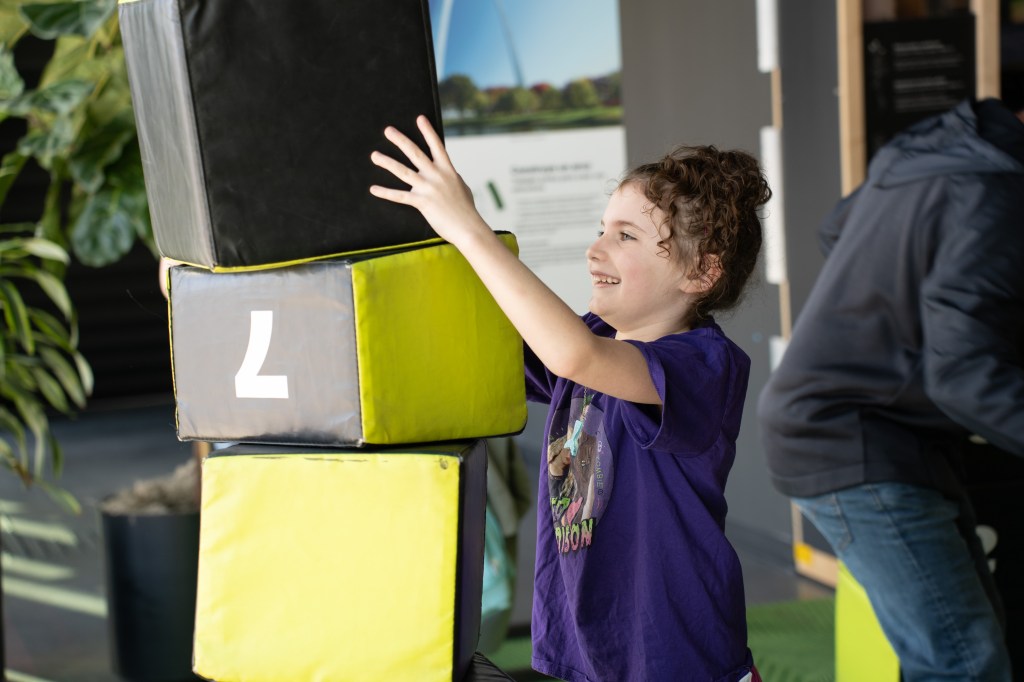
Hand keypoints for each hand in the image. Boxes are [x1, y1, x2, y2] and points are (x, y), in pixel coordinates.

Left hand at [369, 115, 485, 245]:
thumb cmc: (466, 210)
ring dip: (387, 162)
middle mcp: (437, 176)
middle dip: (400, 140)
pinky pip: (400, 196)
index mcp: (448, 170)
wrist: (468, 228)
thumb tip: (448, 171)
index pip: (436, 146)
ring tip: (375, 155)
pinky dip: (386, 193)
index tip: (419, 118)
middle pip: (415, 153)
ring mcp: (428, 188)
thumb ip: (452, 177)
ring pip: (403, 171)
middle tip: (388, 130)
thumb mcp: (462, 187)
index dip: (428, 132)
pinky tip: (374, 189)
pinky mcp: (422, 203)